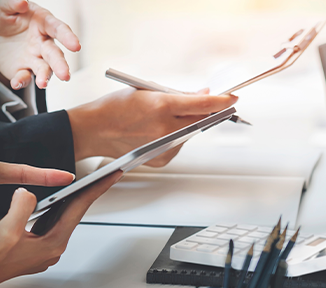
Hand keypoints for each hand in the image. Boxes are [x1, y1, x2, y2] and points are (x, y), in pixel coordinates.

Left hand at [0, 0, 80, 88]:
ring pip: (45, 69)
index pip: (58, 29)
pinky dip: (21, 80)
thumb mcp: (4, 8)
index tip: (75, 46)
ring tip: (43, 84)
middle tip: (65, 75)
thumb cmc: (8, 20)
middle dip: (61, 65)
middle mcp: (44, 43)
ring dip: (45, 76)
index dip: (68, 37)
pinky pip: (25, 76)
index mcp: (43, 24)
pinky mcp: (25, 70)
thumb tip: (22, 2)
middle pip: (55, 54)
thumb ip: (12, 3)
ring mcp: (36, 58)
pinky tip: (17, 82)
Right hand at [0, 172, 120, 287]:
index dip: (95, 189)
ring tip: (82, 183)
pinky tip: (50, 200)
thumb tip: (29, 193)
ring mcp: (42, 249)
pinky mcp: (31, 247)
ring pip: (60, 218)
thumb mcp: (6, 230)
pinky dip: (51, 209)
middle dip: (87, 193)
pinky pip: (46, 223)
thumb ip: (22, 206)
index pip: (78, 209)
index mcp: (52, 244)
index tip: (110, 176)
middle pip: (73, 213)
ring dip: (69, 200)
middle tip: (102, 175)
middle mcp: (51, 248)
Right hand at [66, 88, 237, 165]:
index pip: (203, 105)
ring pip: (190, 133)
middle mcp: (165, 129)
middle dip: (208, 112)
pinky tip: (161, 130)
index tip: (232, 97)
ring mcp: (163, 147)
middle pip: (201, 121)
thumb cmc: (115, 107)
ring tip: (169, 116)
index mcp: (161, 106)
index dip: (222, 101)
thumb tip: (203, 95)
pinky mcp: (161, 159)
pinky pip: (179, 145)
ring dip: (188, 123)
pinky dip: (176, 136)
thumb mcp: (147, 91)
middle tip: (214, 105)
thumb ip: (178, 94)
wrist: (93, 130)